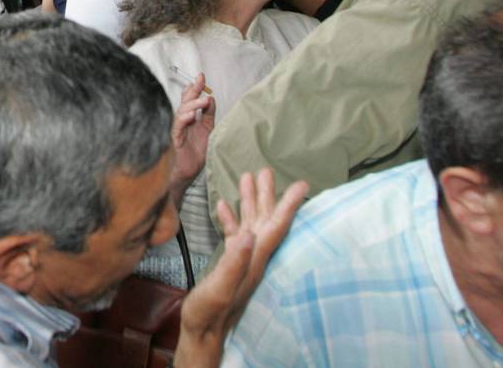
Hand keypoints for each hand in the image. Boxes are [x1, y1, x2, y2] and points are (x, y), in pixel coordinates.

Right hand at [170, 73, 214, 200]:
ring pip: (181, 112)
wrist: (186, 174)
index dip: (195, 87)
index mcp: (189, 119)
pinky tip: (190, 116)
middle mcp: (181, 122)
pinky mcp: (173, 139)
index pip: (190, 99)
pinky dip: (183, 120)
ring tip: (203, 100)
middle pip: (185, 101)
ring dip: (192, 105)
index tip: (201, 76)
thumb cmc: (194, 155)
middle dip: (193, 90)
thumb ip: (208, 116)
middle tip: (200, 80)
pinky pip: (176, 127)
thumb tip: (211, 98)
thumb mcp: (207, 131)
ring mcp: (176, 130)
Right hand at [173, 170, 308, 366]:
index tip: (301, 185)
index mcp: (254, 259)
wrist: (201, 332)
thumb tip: (246, 234)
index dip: (288, 205)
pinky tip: (222, 206)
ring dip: (250, 201)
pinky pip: (234, 234)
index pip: (276, 227)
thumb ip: (233, 261)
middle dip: (268, 195)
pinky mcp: (230, 263)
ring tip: (248, 177)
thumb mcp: (218, 287)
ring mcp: (242, 260)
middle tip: (268, 170)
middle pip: (266, 220)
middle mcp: (252, 257)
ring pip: (251, 224)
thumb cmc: (208, 313)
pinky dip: (231, 218)